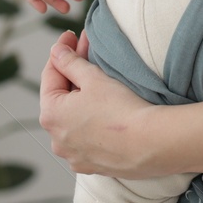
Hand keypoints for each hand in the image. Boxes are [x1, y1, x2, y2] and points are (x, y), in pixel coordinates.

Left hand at [39, 31, 167, 177]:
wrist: (152, 144)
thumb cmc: (121, 109)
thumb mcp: (93, 78)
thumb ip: (70, 62)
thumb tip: (56, 52)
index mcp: (51, 115)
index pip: (50, 75)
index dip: (61, 52)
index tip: (70, 37)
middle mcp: (56, 139)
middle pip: (61, 98)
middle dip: (73, 73)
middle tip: (86, 49)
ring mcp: (74, 155)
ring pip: (73, 120)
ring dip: (82, 99)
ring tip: (97, 80)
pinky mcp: (92, 165)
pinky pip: (86, 139)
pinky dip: (92, 122)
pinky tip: (104, 110)